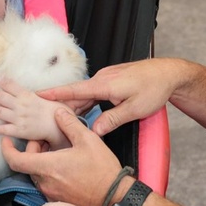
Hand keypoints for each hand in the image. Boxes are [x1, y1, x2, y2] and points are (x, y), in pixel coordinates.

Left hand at [0, 79, 71, 149]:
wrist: (60, 127)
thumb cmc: (56, 111)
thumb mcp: (46, 98)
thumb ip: (33, 94)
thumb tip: (25, 90)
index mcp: (27, 95)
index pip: (8, 84)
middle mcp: (21, 105)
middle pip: (0, 96)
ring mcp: (19, 118)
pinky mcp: (19, 130)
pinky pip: (3, 129)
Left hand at [1, 109, 123, 205]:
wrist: (114, 198)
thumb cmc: (102, 171)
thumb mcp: (88, 140)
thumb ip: (69, 124)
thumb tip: (58, 112)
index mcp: (47, 166)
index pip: (15, 160)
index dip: (7, 149)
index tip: (7, 140)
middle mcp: (45, 182)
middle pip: (27, 164)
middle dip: (32, 149)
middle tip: (46, 139)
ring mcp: (51, 193)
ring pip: (37, 173)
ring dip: (41, 160)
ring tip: (58, 150)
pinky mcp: (59, 199)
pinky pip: (46, 183)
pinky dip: (49, 171)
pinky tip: (65, 164)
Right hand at [38, 59, 183, 136]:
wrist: (169, 73)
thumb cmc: (154, 89)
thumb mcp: (134, 109)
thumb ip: (112, 120)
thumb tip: (92, 132)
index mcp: (104, 84)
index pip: (73, 90)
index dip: (53, 94)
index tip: (36, 96)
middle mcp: (102, 78)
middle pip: (76, 93)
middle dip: (60, 104)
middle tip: (43, 116)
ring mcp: (106, 78)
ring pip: (85, 93)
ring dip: (74, 104)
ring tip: (59, 117)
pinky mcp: (111, 80)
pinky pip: (93, 91)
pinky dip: (85, 100)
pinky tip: (81, 110)